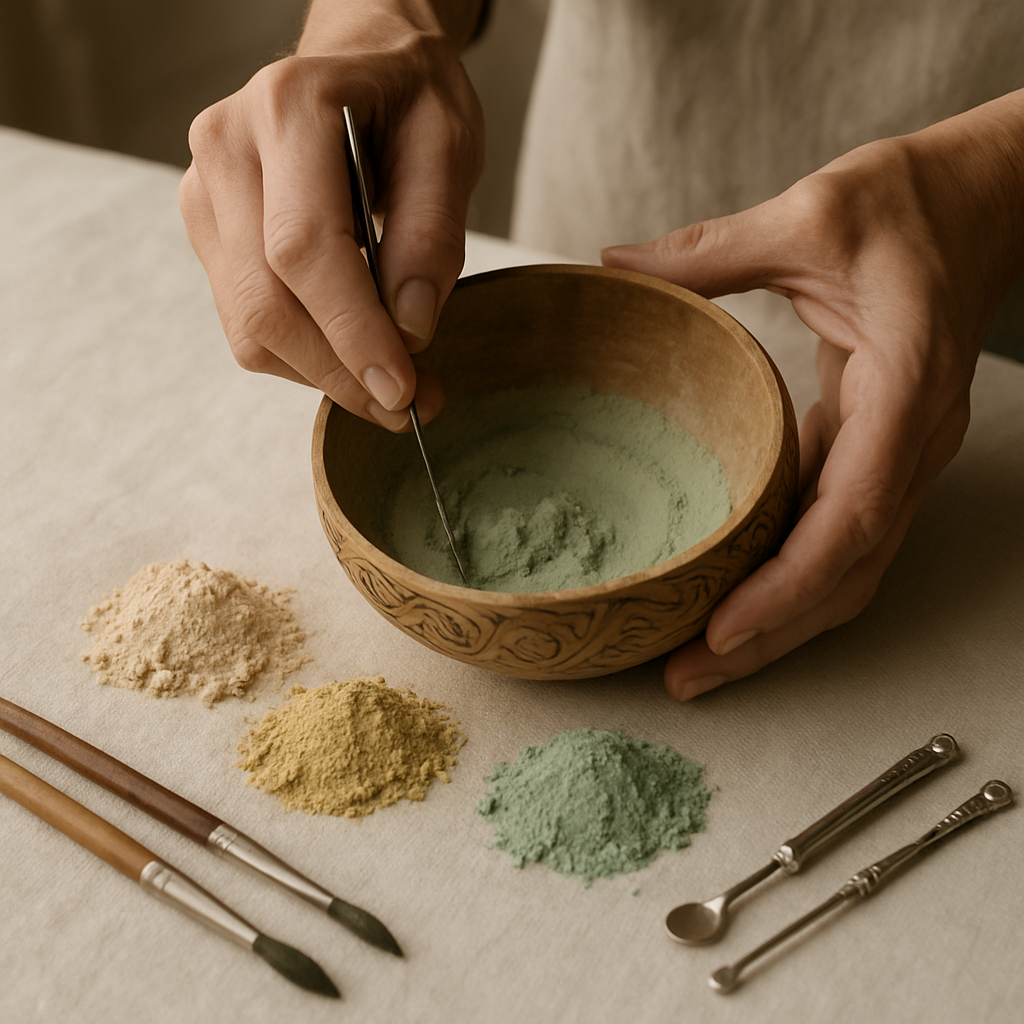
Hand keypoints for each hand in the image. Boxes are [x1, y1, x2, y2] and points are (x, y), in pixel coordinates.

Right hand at [178, 0, 484, 429]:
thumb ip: (431, 238)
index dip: (353, 334)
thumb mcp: (450, 150)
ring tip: (392, 383)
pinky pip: (248, 323)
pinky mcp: (207, 231)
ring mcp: (204, 192)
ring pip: (251, 326)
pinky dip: (304, 356)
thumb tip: (409, 332)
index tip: (403, 391)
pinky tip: (352, 349)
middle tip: (409, 406)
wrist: (362, 68)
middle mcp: (228, 148)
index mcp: (289, 110)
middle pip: (267, 302)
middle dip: (341, 373)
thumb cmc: (409, 102)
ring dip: (324, 374)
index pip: (305, 251)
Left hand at [603, 91, 1023, 699]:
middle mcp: (908, 442)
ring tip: (699, 662)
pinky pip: (835, 533)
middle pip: (847, 571)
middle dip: (770, 636)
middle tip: (685, 678)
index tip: (720, 632)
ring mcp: (897, 454)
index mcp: (902, 390)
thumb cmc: (910, 203)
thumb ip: (712, 250)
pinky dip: (786, 577)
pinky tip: (731, 595)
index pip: (850, 516)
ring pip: (846, 568)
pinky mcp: (875, 449)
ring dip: (778, 623)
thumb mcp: (810, 214)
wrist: (985, 200)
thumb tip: (616, 265)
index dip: (787, 587)